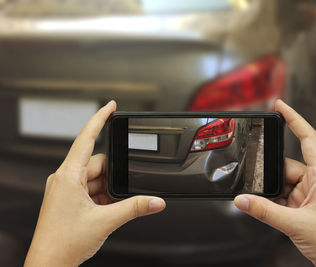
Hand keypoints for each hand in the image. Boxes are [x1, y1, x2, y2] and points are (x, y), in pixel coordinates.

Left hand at [24, 101, 165, 266]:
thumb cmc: (62, 243)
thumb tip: (156, 201)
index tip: (111, 106)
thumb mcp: (105, 221)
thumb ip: (134, 208)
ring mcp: (66, 189)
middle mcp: (65, 179)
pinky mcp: (69, 199)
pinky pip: (92, 190)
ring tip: (111, 208)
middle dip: (114, 175)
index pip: (86, 138)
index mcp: (68, 176)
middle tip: (123, 190)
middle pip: (98, 163)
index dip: (100, 119)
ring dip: (109, 190)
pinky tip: (108, 210)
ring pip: (97, 178)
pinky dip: (103, 197)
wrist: (48, 265)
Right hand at [234, 100, 315, 266]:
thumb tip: (241, 200)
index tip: (279, 105)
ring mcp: (307, 196)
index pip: (307, 138)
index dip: (294, 119)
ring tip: (260, 202)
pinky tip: (264, 209)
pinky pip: (280, 198)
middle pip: (284, 166)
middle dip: (268, 174)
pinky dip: (270, 203)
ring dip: (269, 193)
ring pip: (280, 184)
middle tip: (254, 182)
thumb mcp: (296, 224)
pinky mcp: (301, 209)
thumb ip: (265, 211)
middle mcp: (315, 182)